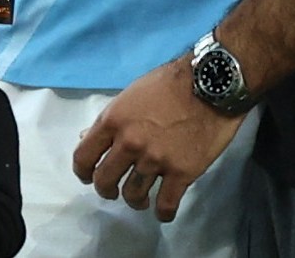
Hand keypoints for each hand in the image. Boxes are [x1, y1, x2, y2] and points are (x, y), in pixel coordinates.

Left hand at [72, 58, 245, 221]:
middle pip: (105, 181)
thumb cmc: (171, 82)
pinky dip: (163, 213)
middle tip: (114, 190)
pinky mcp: (181, 173)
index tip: (89, 176)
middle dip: (107, 190)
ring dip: (135, 201)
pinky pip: (166, 205)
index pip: (83, 156)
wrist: (212, 83)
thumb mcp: (133, 93)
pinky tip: (163, 211)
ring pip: (133, 195)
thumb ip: (112, 118)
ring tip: (141, 200)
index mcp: (114, 120)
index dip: (83, 171)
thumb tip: (87, 137)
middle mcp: (130, 143)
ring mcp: (155, 160)